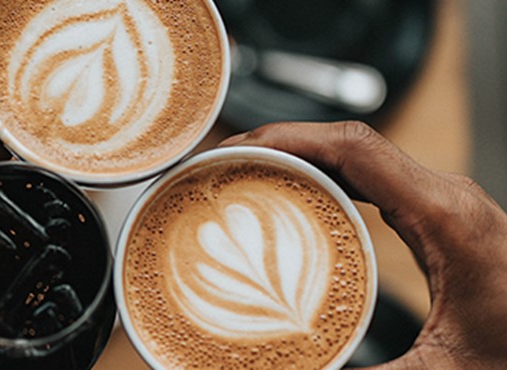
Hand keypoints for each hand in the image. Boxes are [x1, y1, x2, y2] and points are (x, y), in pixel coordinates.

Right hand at [221, 121, 506, 368]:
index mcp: (445, 216)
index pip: (354, 147)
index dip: (288, 138)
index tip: (238, 147)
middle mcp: (443, 196)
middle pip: (346, 141)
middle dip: (280, 142)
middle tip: (225, 163)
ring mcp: (439, 200)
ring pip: (357, 153)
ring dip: (301, 154)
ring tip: (247, 172)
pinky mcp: (435, 213)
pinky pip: (370, 176)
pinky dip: (325, 173)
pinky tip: (296, 194)